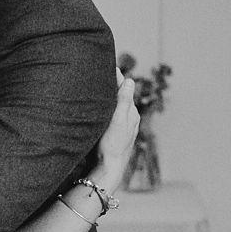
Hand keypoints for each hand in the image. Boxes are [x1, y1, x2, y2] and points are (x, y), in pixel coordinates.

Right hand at [93, 69, 140, 193]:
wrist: (109, 168)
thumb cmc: (113, 146)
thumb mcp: (118, 121)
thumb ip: (124, 101)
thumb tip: (130, 80)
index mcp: (131, 112)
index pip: (124, 87)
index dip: (116, 75)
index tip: (107, 63)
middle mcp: (129, 117)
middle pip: (120, 94)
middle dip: (112, 82)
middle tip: (100, 69)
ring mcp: (122, 124)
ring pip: (116, 103)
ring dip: (109, 93)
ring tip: (98, 82)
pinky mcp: (115, 130)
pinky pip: (112, 112)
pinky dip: (107, 104)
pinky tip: (99, 104)